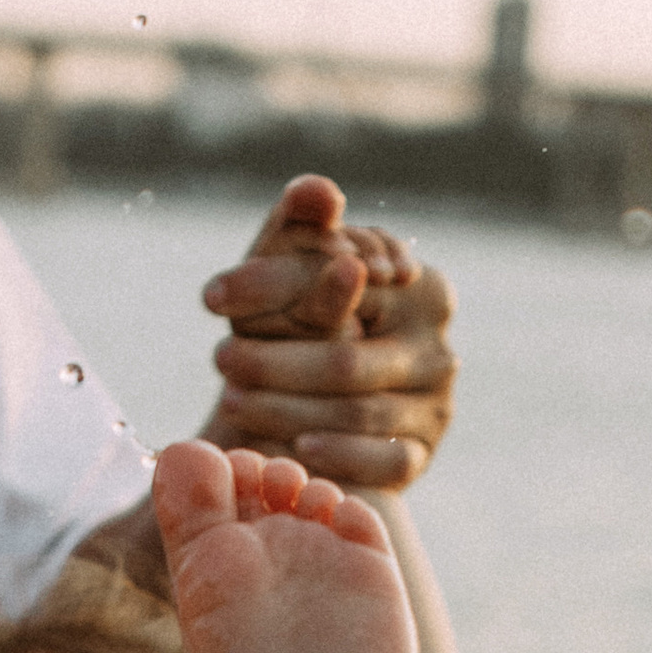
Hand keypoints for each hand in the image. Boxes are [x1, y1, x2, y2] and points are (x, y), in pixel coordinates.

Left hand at [199, 177, 455, 491]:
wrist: (307, 398)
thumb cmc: (299, 316)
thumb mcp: (292, 263)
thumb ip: (302, 222)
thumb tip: (318, 192)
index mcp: (421, 287)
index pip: (347, 288)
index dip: (275, 289)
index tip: (213, 296)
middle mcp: (437, 346)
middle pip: (347, 360)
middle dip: (275, 364)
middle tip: (219, 360)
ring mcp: (435, 404)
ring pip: (359, 412)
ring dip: (288, 410)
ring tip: (233, 399)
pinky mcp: (420, 454)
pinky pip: (385, 460)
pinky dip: (340, 454)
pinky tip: (296, 446)